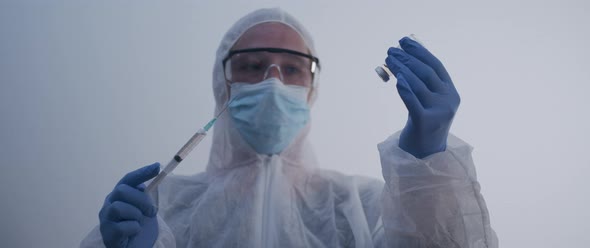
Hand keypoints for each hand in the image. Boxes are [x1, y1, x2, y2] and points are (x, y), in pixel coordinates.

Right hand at [99, 163, 159, 247]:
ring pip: (119, 208)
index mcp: (119, 195)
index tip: (157, 167)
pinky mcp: (107, 233)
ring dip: (136, 215)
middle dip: (141, 200)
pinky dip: (134, 229)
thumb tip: (153, 176)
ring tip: (139, 223)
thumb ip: (144, 196)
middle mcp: (109, 204)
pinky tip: (134, 233)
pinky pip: (122, 227)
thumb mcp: (144, 208)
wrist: (135, 247)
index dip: (142, 172)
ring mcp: (105, 219)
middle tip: (151, 211)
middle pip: (121, 190)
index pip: (128, 179)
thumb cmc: (138, 227)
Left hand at [385, 37, 459, 157]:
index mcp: (451, 92)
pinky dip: (404, 89)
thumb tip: (403, 57)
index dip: (420, 52)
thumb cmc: (422, 122)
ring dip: (401, 69)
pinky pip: (412, 102)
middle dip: (407, 58)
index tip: (405, 41)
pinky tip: (396, 79)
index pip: (436, 66)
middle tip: (391, 50)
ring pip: (418, 85)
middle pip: (426, 73)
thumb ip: (420, 82)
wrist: (424, 153)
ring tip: (388, 60)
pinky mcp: (426, 122)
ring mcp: (439, 112)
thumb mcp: (426, 100)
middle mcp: (448, 100)